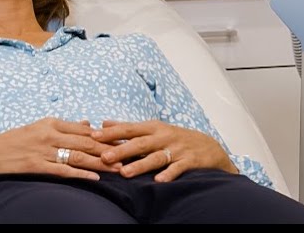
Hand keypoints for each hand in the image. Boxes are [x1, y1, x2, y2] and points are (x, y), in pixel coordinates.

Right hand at [0, 117, 120, 180]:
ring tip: (118, 168)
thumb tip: (87, 122)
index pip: (85, 129)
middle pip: (86, 141)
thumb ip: (64, 127)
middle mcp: (49, 134)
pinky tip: (94, 177)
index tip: (125, 140)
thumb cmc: (14, 142)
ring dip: (100, 162)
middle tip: (129, 155)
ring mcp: (43, 150)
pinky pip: (62, 169)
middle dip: (109, 149)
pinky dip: (80, 173)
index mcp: (51, 123)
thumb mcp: (39, 128)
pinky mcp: (36, 165)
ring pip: (78, 155)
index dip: (106, 135)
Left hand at [91, 120, 236, 181]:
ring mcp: (177, 149)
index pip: (129, 129)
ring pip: (156, 157)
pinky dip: (168, 174)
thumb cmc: (176, 138)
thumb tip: (104, 122)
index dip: (112, 132)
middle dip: (121, 150)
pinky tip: (158, 181)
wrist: (209, 147)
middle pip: (140, 143)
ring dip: (140, 165)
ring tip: (125, 173)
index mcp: (153, 128)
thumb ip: (128, 127)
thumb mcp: (153, 129)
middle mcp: (164, 136)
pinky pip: (177, 168)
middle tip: (104, 156)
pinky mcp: (190, 161)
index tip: (94, 135)